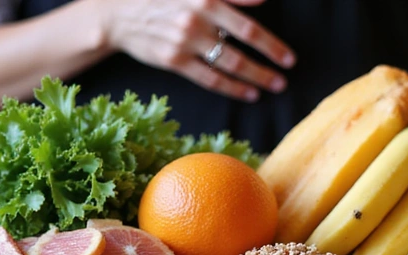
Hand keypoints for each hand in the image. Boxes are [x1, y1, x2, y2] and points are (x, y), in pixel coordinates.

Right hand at [95, 0, 293, 101]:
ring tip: (273, 85)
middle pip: (241, 48)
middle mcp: (196, 20)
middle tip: (286, 74)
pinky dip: (231, 88)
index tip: (288, 57)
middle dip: (268, 64)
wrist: (119, 14)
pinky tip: (248, 93)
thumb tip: (261, 0)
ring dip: (255, 78)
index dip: (270, 44)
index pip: (247, 25)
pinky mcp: (173, 61)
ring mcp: (184, 42)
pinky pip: (209, 79)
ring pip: (228, 65)